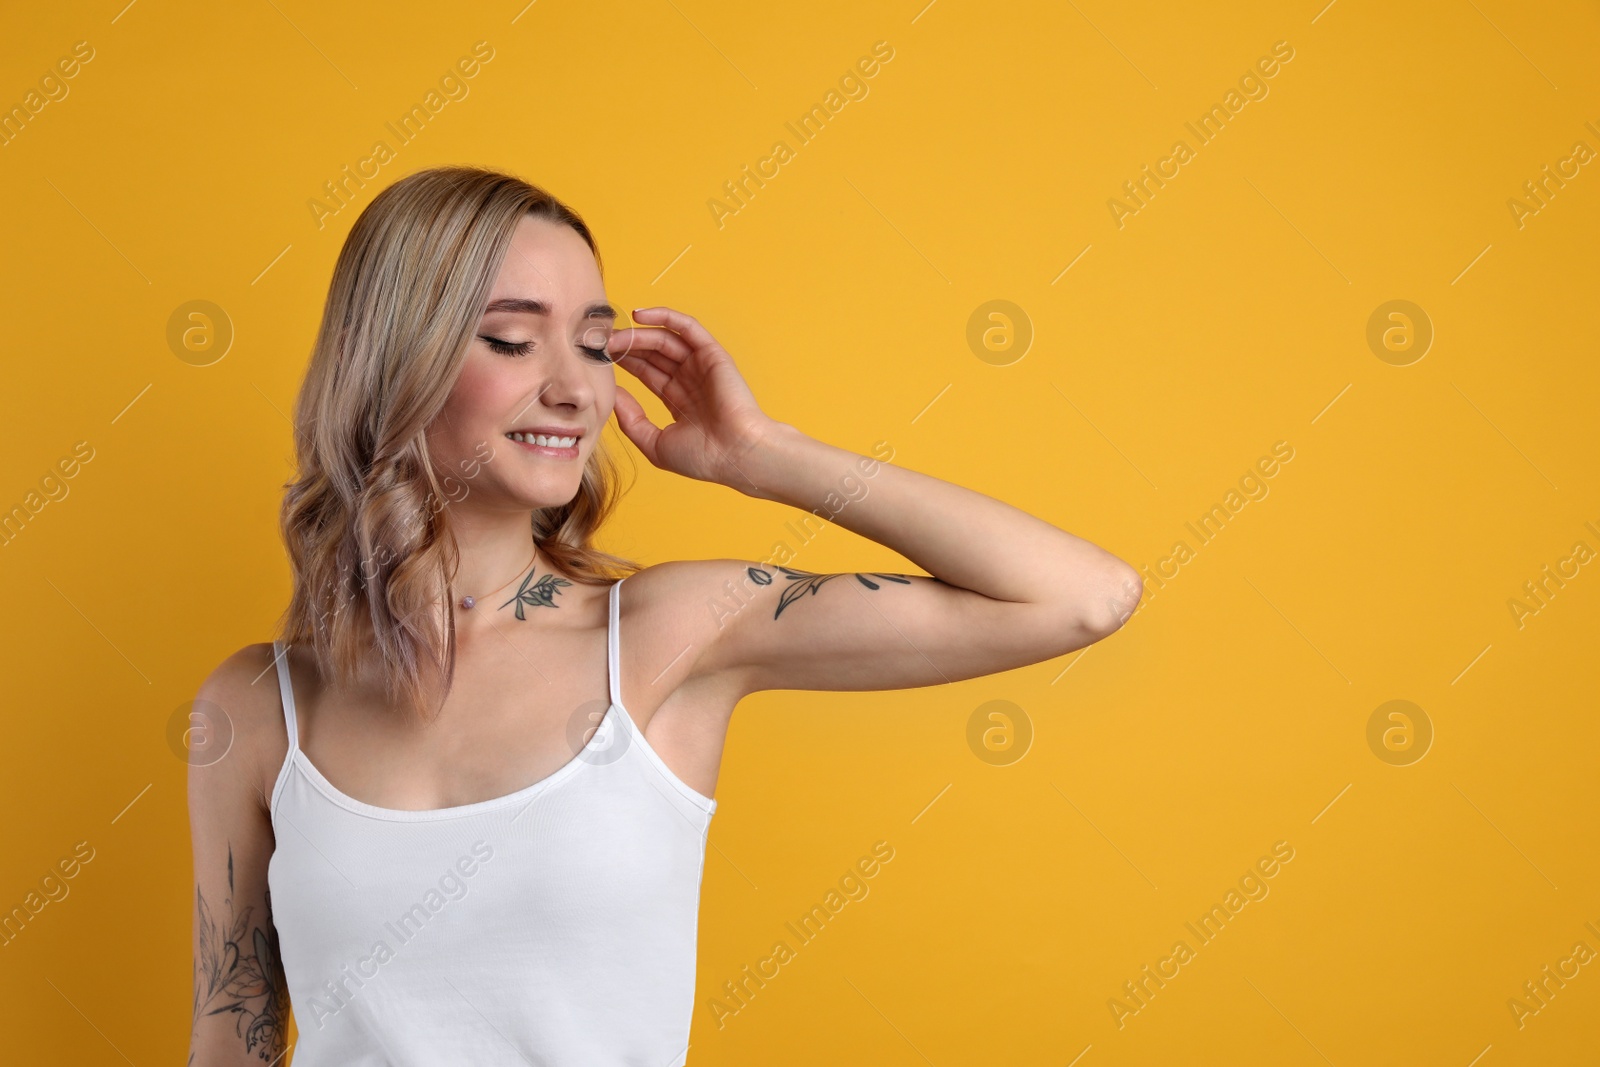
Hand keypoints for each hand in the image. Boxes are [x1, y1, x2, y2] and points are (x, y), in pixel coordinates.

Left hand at [607, 306, 783, 489]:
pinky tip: (639, 316)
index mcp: (678, 400)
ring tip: (612, 336)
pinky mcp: (712, 354)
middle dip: (624, 346)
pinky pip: (686, 328)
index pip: (645, 372)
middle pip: (651, 353)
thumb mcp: (655, 443)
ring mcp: (700, 365)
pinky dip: (664, 317)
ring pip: (663, 340)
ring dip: (636, 335)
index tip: (597, 357)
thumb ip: (631, 420)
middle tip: (598, 342)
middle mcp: (689, 379)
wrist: (736, 454)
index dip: (622, 362)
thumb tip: (613, 395)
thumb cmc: (702, 457)